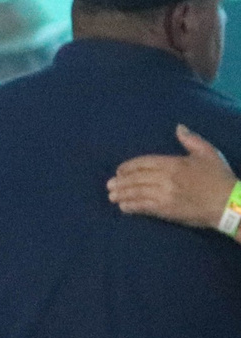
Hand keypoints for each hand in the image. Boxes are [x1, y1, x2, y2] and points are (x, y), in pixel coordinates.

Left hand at [109, 125, 237, 228]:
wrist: (228, 202)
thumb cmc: (219, 177)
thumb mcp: (208, 153)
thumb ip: (191, 140)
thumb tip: (178, 127)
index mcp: (174, 163)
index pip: (144, 162)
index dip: (129, 167)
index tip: (120, 171)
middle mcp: (166, 178)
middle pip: (137, 178)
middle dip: (121, 181)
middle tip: (110, 185)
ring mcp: (164, 194)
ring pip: (137, 193)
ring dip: (122, 194)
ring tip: (112, 196)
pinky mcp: (166, 210)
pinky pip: (143, 207)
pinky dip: (131, 207)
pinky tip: (124, 208)